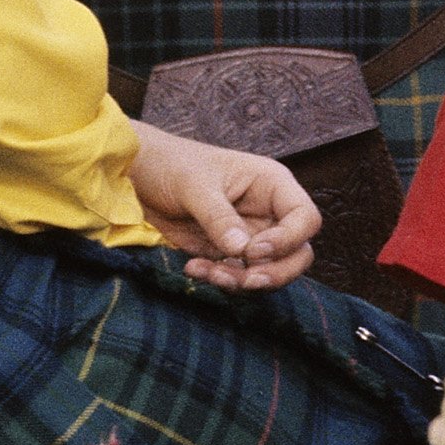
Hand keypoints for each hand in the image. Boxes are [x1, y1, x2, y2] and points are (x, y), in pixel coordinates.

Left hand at [128, 124, 321, 286]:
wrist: (139, 176)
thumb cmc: (171, 165)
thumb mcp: (195, 186)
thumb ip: (220, 218)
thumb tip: (242, 250)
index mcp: (271, 185)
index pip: (305, 218)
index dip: (289, 239)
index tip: (253, 251)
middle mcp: (268, 212)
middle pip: (298, 252)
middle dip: (275, 272)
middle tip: (245, 279)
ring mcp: (250, 234)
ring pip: (269, 270)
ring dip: (243, 280)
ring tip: (209, 273)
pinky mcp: (227, 252)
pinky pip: (238, 275)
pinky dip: (221, 279)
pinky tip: (194, 268)